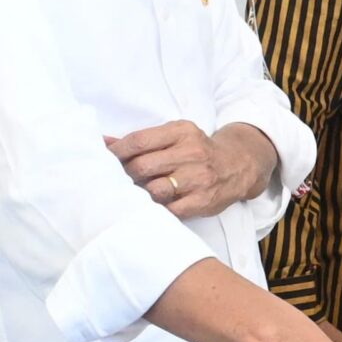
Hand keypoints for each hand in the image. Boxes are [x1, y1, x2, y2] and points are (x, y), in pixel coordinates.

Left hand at [107, 120, 275, 219]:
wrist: (237, 166)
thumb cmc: (197, 151)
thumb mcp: (175, 136)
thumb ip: (143, 141)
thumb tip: (104, 143)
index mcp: (182, 132)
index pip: (139, 141)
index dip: (116, 153)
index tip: (103, 160)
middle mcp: (192, 153)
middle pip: (142, 167)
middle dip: (124, 176)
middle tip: (116, 181)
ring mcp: (199, 178)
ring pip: (153, 190)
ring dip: (138, 195)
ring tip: (132, 194)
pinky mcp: (202, 200)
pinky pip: (169, 209)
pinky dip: (155, 209)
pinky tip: (149, 206)